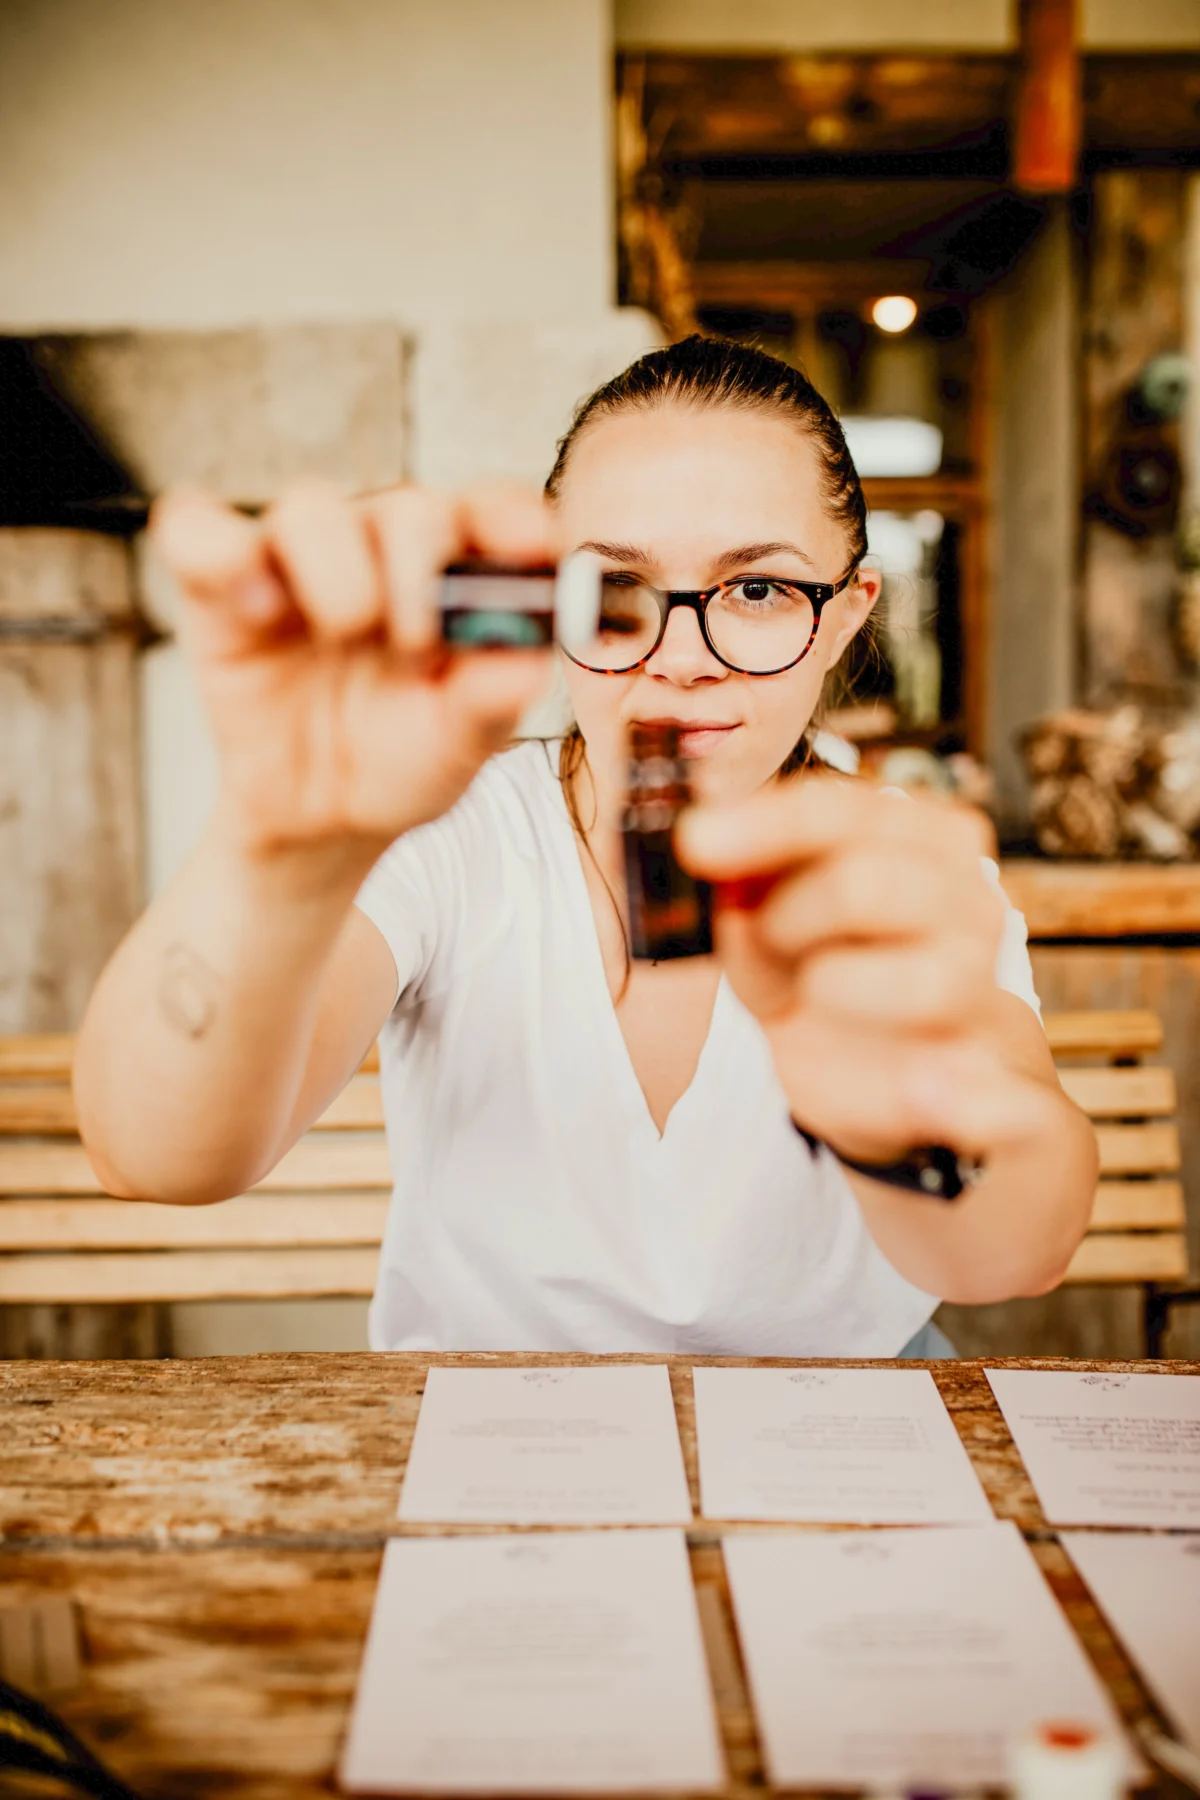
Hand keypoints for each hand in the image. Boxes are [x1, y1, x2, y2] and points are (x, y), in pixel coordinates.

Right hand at [152, 480, 557, 875]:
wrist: (320, 818)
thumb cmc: (400, 762)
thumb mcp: (459, 748)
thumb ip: (490, 703)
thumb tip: (524, 665)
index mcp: (454, 574)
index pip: (490, 511)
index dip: (510, 518)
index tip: (532, 546)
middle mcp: (380, 548)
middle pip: (407, 506)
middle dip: (419, 569)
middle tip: (414, 645)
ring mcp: (298, 560)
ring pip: (310, 506)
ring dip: (338, 568)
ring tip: (345, 632)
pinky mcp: (220, 584)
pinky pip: (196, 527)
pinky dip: (220, 551)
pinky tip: (256, 607)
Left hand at [677, 778, 1054, 1163]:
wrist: (890, 1071)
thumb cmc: (827, 972)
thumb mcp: (769, 922)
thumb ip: (745, 889)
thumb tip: (714, 859)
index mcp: (922, 839)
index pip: (843, 811)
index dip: (764, 824)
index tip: (696, 840)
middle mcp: (969, 902)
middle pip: (868, 883)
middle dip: (789, 917)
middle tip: (768, 938)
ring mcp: (985, 990)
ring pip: (922, 982)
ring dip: (834, 992)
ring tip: (815, 992)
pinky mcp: (997, 1084)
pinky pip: (1009, 1101)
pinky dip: (979, 1106)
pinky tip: (932, 1094)